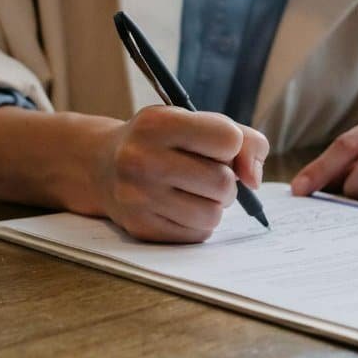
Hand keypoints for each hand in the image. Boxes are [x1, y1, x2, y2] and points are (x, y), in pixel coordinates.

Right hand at [93, 107, 267, 242]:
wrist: (103, 166)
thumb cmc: (162, 142)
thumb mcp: (194, 122)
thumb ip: (242, 139)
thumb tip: (254, 179)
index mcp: (158, 123)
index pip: (228, 139)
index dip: (232, 146)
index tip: (217, 148)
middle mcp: (142, 159)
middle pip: (223, 182)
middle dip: (226, 181)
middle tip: (209, 175)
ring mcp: (138, 197)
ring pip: (213, 214)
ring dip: (214, 205)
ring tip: (196, 192)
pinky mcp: (141, 227)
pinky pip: (197, 234)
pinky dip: (199, 223)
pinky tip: (180, 207)